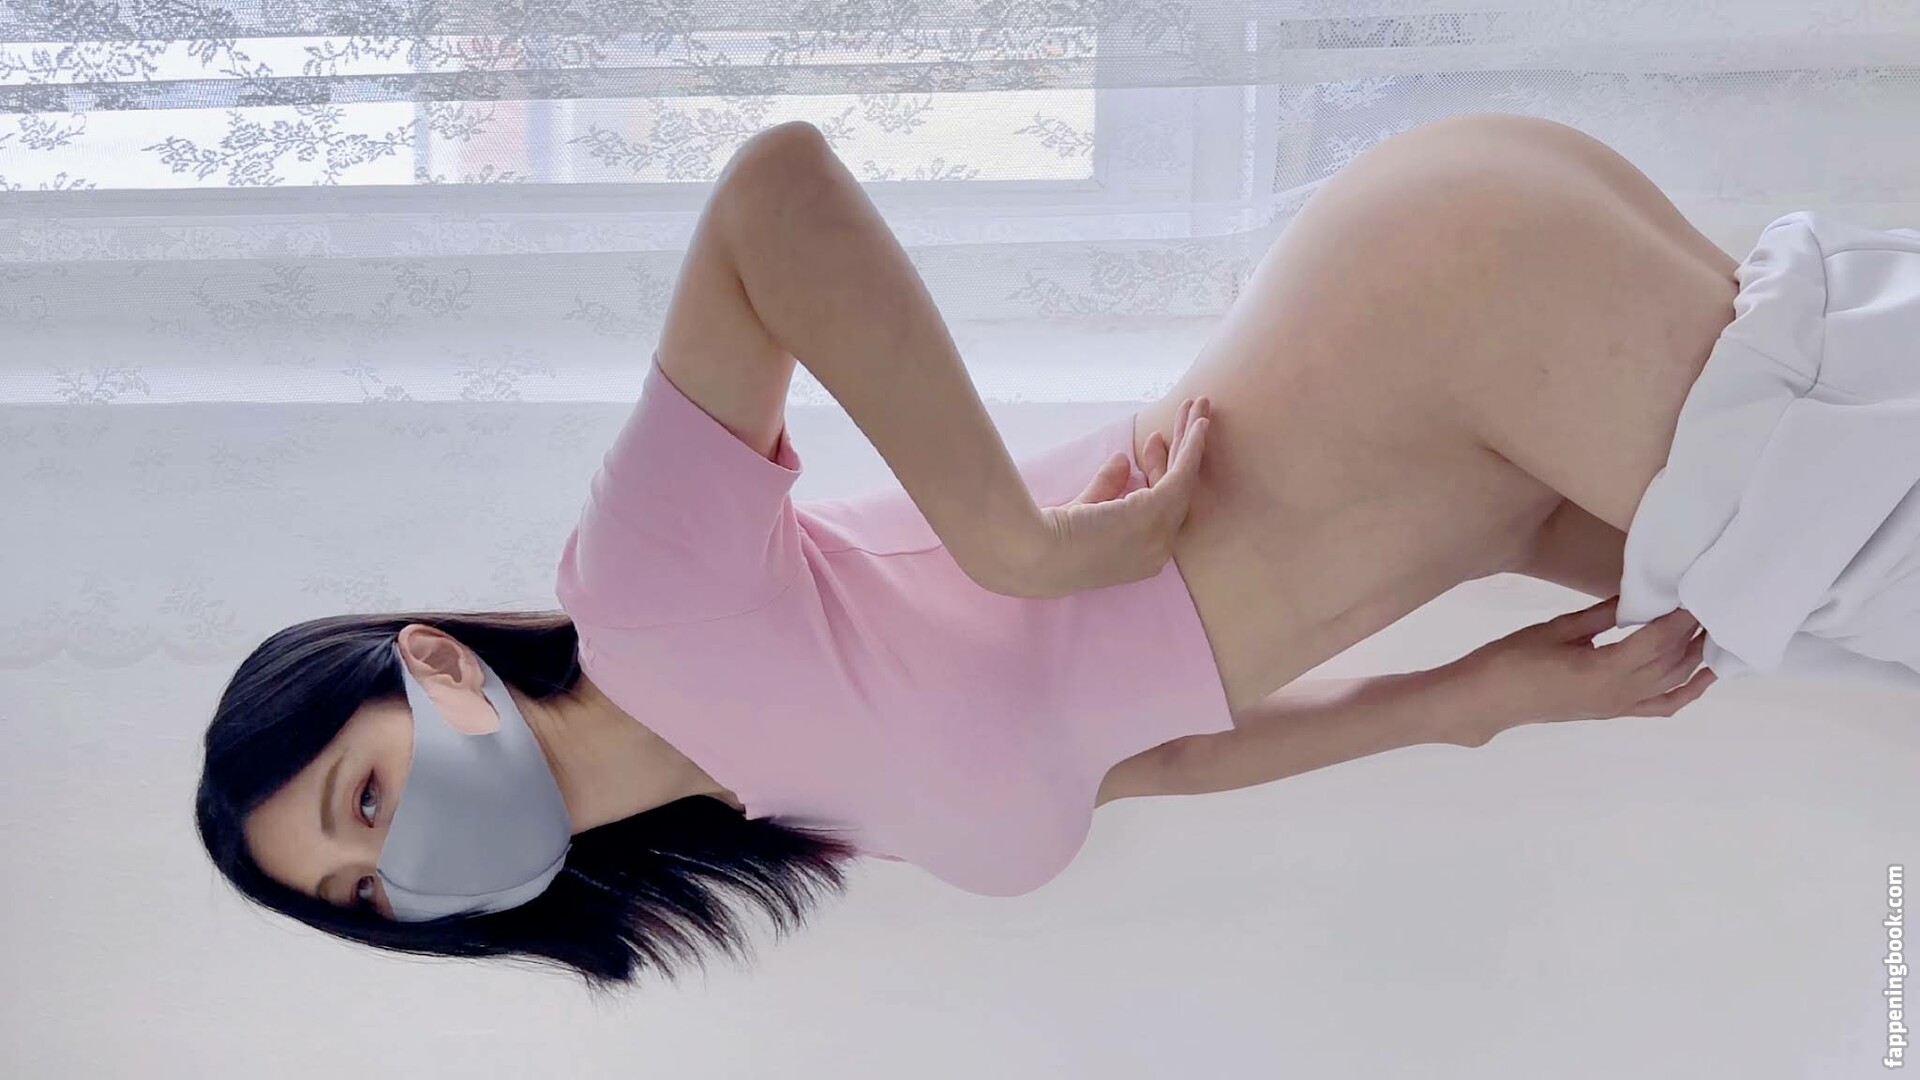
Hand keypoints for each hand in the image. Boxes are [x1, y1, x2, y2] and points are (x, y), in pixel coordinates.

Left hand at [1001, 396, 1211, 598]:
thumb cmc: (1049, 538)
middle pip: (1177, 492)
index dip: (1156, 470)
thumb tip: (1124, 460)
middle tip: (1192, 418)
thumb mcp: (1083, 510)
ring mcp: (1160, 535)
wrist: (1035, 551)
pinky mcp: (1158, 513)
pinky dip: (1193, 446)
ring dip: (1192, 439)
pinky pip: (1183, 474)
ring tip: (1199, 405)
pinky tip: (1199, 422)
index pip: (1156, 506)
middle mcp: (1157, 551)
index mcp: (1138, 556)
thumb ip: (1104, 488)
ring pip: (1184, 478)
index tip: (1150, 441)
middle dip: (1184, 451)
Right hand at [1457, 595, 1718, 744]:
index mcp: (1603, 670)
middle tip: (1709, 601)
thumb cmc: (1511, 660)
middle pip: (1672, 661)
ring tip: (1711, 627)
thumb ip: (1601, 616)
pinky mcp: (1614, 712)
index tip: (1699, 593)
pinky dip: (1687, 693)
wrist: (1487, 700)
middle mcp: (1619, 693)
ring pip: (1673, 682)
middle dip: (1693, 633)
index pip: (1657, 641)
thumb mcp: (1556, 630)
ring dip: (1695, 656)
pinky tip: (1703, 675)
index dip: (1681, 618)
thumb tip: (1637, 596)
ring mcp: (1618, 706)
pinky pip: (1662, 706)